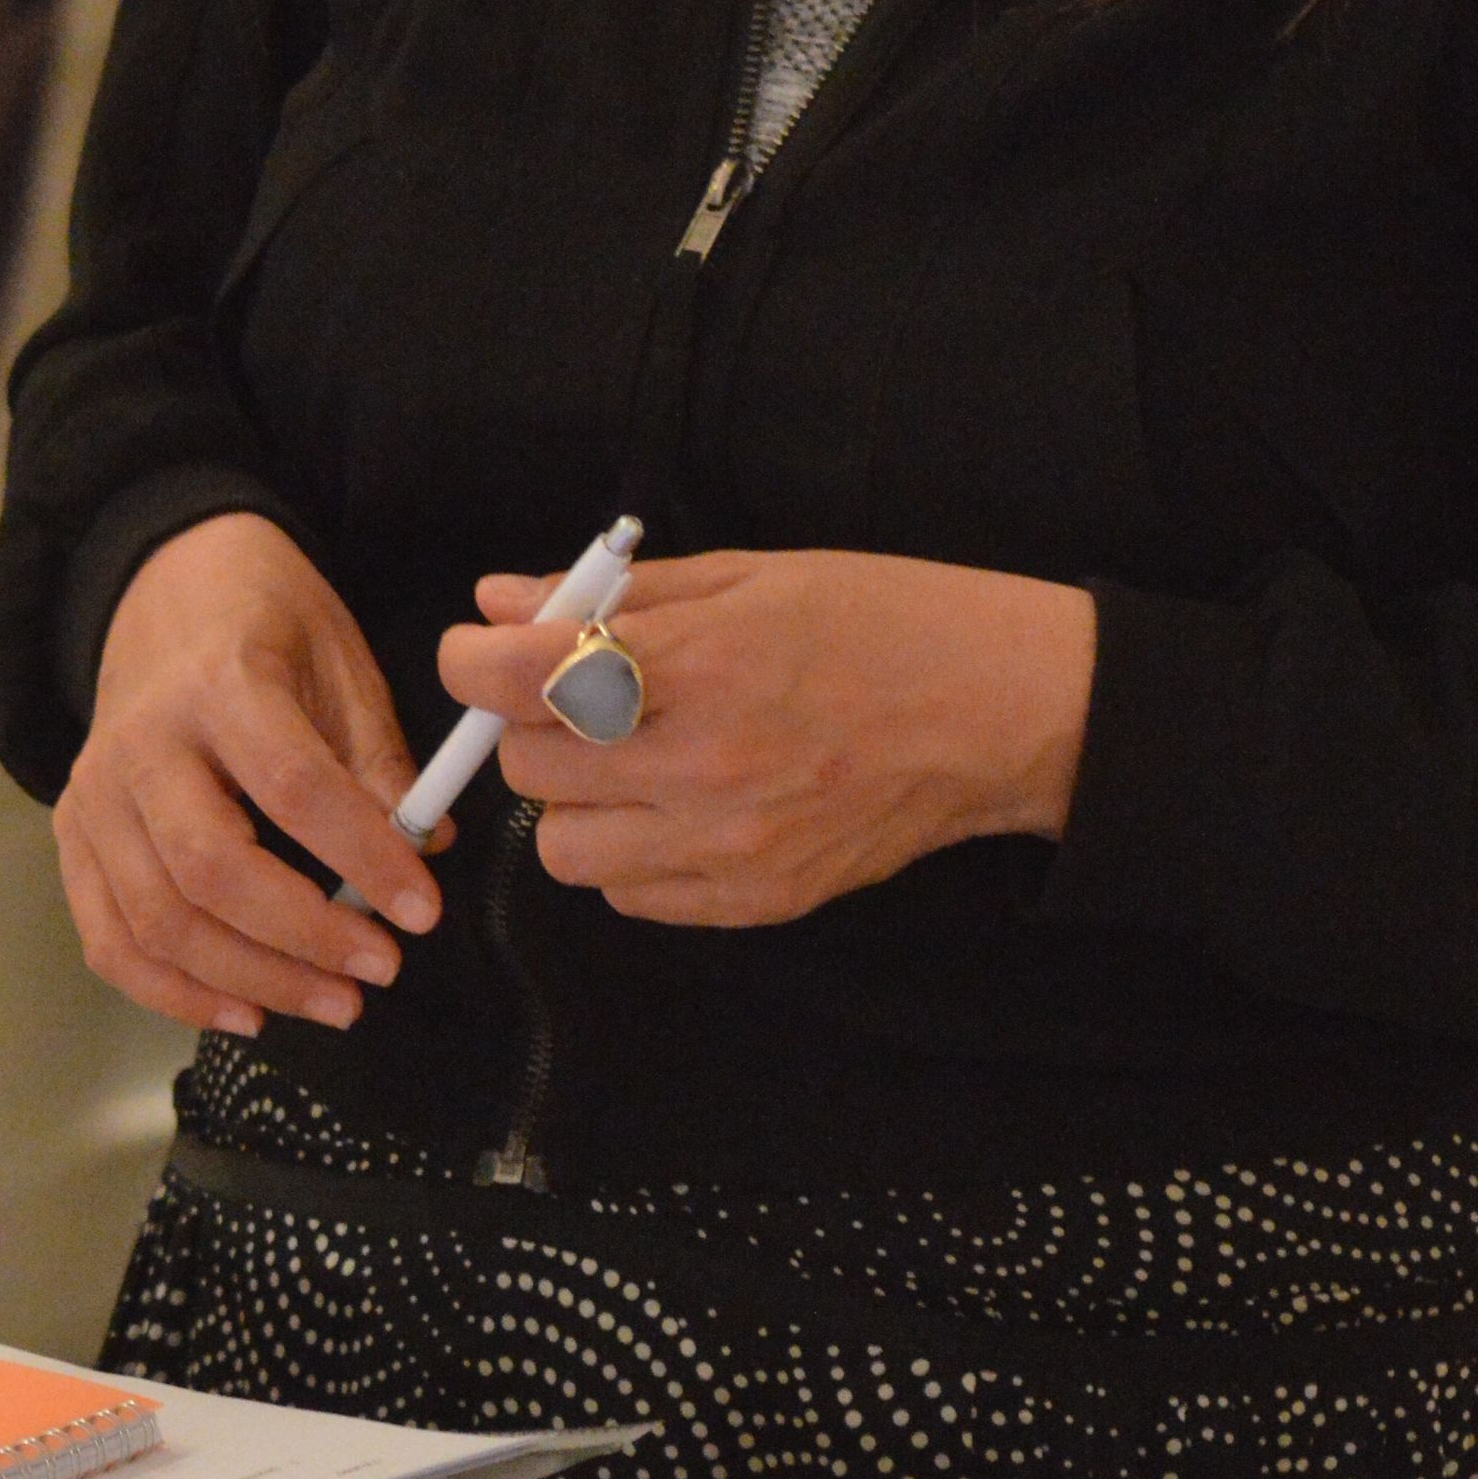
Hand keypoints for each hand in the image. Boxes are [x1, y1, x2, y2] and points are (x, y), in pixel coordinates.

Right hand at [56, 512, 443, 1034]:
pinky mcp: (72, 838)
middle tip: (381, 970)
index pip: (290, 787)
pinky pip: (109, 940)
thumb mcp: (340, 661)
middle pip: (210, 870)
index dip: (361, 857)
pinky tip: (246, 1013)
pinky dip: (173, 993)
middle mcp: (142, 744)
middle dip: (304, 939)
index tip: (421, 910)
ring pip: (156, 921)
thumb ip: (376, 759)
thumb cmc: (268, 622)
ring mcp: (94, 796)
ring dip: (250, 981)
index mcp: (219, 683)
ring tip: (334, 1004)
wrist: (166, 586)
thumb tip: (425, 850)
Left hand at [438, 550, 1095, 927]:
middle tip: (581, 696)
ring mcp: (730, 847)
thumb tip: (501, 603)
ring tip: (635, 758)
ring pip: (563, 851)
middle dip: (533, 725)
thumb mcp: (750, 576)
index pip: (515, 681)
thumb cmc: (885, 620)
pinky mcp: (756, 902)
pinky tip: (683, 805)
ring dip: (577, 801)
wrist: (1003, 710)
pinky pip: (629, 898)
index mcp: (700, 664)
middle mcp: (704, 766)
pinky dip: (634, 853)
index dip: (474, 661)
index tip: (482, 652)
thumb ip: (616, 598)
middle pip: (526, 768)